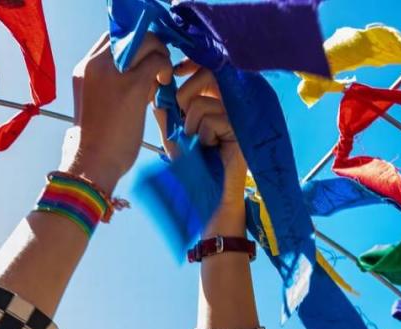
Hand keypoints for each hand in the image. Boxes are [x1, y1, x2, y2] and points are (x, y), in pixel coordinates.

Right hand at [60, 33, 172, 195]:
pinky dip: (165, 68)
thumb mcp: (97, 103)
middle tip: (158, 66)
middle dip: (150, 46)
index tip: (145, 60)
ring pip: (146, 42)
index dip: (134, 44)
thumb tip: (142, 72)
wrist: (92, 163)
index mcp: (83, 69)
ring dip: (160, 55)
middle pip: (131, 35)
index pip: (112, 39)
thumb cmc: (97, 142)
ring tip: (162, 77)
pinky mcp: (131, 85)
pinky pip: (157, 60)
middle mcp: (94, 64)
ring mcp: (112, 72)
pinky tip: (164, 84)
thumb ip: (112, 83)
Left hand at [154, 61, 247, 234]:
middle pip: (205, 75)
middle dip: (185, 98)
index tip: (176, 72)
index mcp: (214, 98)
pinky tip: (212, 148)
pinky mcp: (242, 127)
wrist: (208, 193)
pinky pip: (212, 119)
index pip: (205, 68)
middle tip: (185, 122)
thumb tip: (158, 88)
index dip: (191, 64)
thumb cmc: (192, 166)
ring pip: (202, 103)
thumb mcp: (173, 136)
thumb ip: (165, 112)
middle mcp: (229, 102)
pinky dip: (204, 135)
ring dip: (192, 126)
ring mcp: (238, 113)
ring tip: (201, 143)